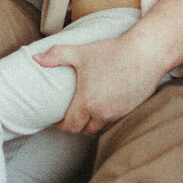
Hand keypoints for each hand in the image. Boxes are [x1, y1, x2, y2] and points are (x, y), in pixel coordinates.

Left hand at [37, 29, 165, 135]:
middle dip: (77, 124)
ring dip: (93, 122)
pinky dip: (108, 116)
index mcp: (87, 102)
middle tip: (73, 114)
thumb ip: (56, 56)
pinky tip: (107, 103)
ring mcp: (118, 113)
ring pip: (101, 127)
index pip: (70, 126)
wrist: (146, 53)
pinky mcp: (131, 110)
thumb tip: (35, 58)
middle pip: (85, 130)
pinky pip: (115, 120)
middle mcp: (102, 113)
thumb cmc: (113, 51)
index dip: (62, 125)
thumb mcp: (81, 52)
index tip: (59, 119)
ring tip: (89, 109)